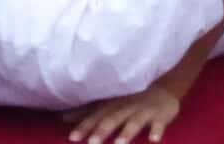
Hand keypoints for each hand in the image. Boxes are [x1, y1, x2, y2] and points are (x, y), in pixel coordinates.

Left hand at [65, 85, 180, 143]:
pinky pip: (159, 123)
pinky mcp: (161, 115)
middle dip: (102, 131)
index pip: (96, 116)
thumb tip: (62, 117)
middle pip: (112, 119)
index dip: (84, 126)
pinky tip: (154, 139)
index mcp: (112, 105)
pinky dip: (157, 130)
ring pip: (134, 122)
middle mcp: (126, 106)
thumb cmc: (129, 98)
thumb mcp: (108, 102)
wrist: (162, 85)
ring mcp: (144, 110)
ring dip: (127, 133)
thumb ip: (87, 111)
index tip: (72, 138)